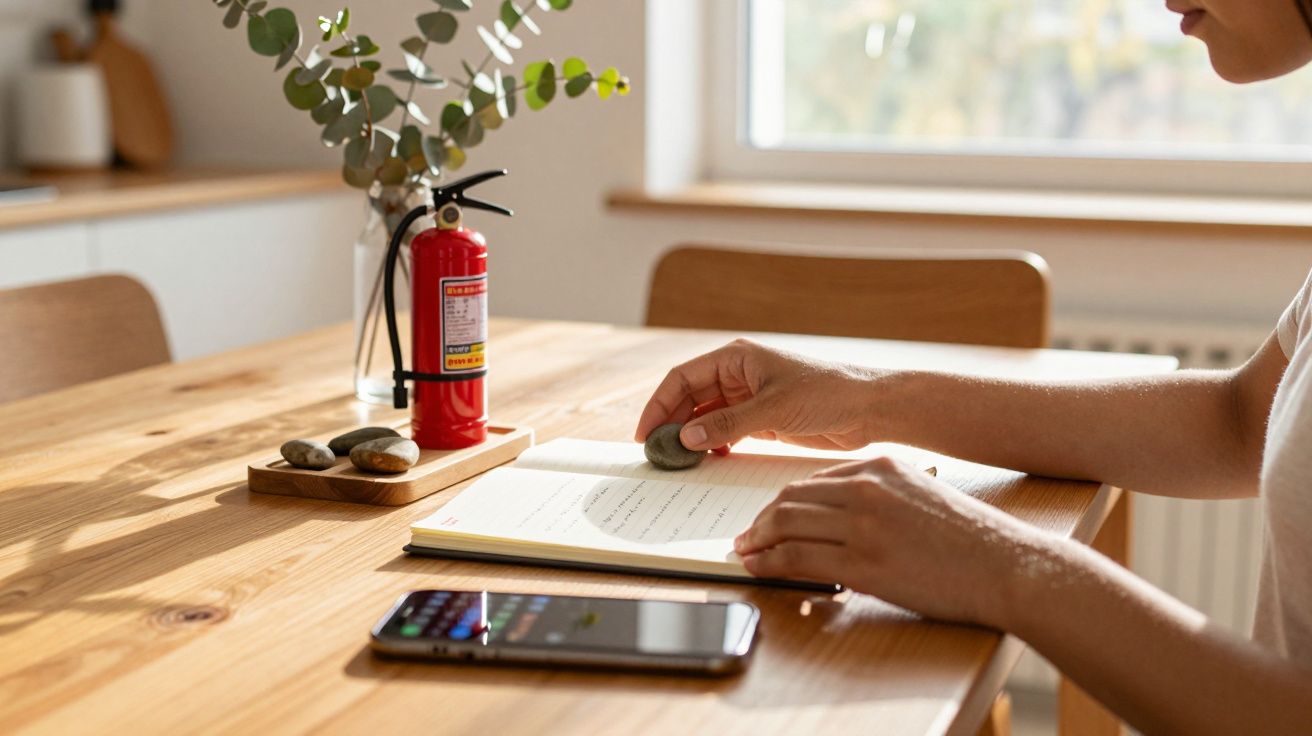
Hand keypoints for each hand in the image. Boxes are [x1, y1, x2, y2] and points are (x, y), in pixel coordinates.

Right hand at [635, 339, 881, 451]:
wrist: (868, 409)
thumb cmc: (827, 393)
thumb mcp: (773, 409)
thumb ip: (728, 424)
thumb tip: (687, 438)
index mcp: (736, 358)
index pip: (682, 378)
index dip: (659, 404)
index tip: (646, 433)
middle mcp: (738, 375)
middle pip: (689, 398)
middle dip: (672, 424)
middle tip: (658, 454)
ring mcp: (749, 398)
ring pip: (706, 418)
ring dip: (692, 438)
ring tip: (678, 462)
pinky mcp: (762, 420)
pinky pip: (726, 432)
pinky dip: (714, 446)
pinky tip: (710, 461)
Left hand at [733, 456, 1050, 628]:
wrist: (1007, 566)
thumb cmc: (970, 540)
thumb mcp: (921, 496)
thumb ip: (880, 497)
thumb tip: (839, 516)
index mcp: (882, 466)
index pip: (814, 480)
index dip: (783, 502)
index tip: (769, 517)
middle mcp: (867, 488)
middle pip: (791, 497)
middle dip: (762, 519)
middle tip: (747, 536)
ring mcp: (863, 524)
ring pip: (786, 523)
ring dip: (758, 539)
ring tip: (746, 552)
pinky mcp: (863, 561)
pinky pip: (797, 557)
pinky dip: (769, 563)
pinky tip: (759, 569)